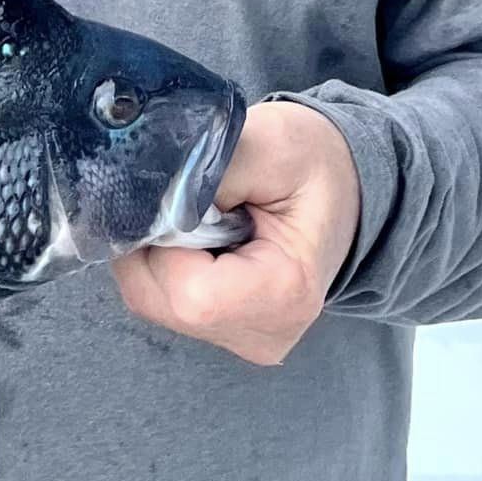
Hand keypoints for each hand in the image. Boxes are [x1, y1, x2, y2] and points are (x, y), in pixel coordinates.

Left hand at [111, 102, 360, 365]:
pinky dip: (163, 261)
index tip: (180, 192)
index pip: (187, 294)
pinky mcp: (224, 332)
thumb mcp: (267, 141)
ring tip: (196, 213)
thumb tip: (138, 191)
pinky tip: (195, 235)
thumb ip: (203, 167)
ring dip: (154, 248)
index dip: (162, 238)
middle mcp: (264, 333)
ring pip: (150, 298)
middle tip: (182, 196)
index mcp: (286, 293)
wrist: (343, 187)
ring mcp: (242, 339)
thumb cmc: (309, 161)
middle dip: (149, 240)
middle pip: (156, 298)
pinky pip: (161, 298)